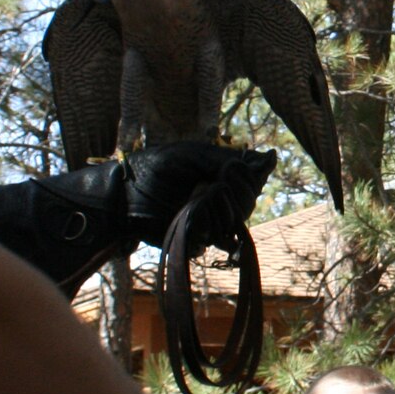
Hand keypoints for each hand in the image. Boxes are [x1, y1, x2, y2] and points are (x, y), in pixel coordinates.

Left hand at [122, 143, 275, 247]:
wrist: (124, 195)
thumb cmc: (156, 168)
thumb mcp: (193, 155)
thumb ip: (228, 159)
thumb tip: (269, 157)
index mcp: (223, 175)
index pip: (254, 179)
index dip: (249, 177)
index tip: (231, 172)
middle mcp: (221, 199)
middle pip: (248, 202)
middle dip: (234, 193)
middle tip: (211, 185)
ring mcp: (210, 220)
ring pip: (236, 221)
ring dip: (218, 209)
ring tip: (194, 199)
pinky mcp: (197, 239)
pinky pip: (215, 238)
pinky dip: (206, 226)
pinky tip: (191, 217)